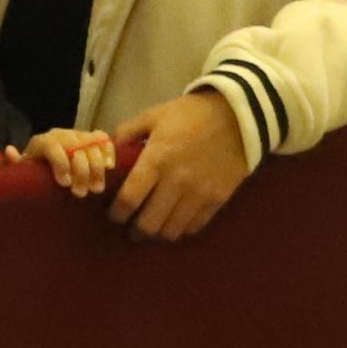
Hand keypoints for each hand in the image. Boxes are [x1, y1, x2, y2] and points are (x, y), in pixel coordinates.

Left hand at [0, 127, 121, 197]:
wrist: (48, 166)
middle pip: (75, 146)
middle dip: (81, 170)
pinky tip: (109, 167)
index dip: (60, 163)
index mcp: (42, 142)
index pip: (52, 145)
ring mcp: (78, 135)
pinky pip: (102, 138)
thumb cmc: (34, 174)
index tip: (65, 184)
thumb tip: (10, 150)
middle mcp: (61, 134)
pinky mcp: (92, 138)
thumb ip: (15, 164)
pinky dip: (108, 151)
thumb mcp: (22, 172)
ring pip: (91, 144)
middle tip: (82, 193)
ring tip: (96, 189)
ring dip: (96, 167)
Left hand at [104, 89, 253, 241]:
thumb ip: (127, 132)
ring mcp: (198, 194)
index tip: (114, 216)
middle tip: (132, 227)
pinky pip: (194, 227)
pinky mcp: (217, 200)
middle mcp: (176, 182)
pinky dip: (182, 229)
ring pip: (171, 231)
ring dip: (159, 233)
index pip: (129, 199)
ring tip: (155, 227)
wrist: (236, 115)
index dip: (117, 214)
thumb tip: (110, 151)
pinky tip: (176, 221)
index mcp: (156, 160)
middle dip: (136, 230)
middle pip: (149, 224)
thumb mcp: (154, 115)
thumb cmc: (190, 115)